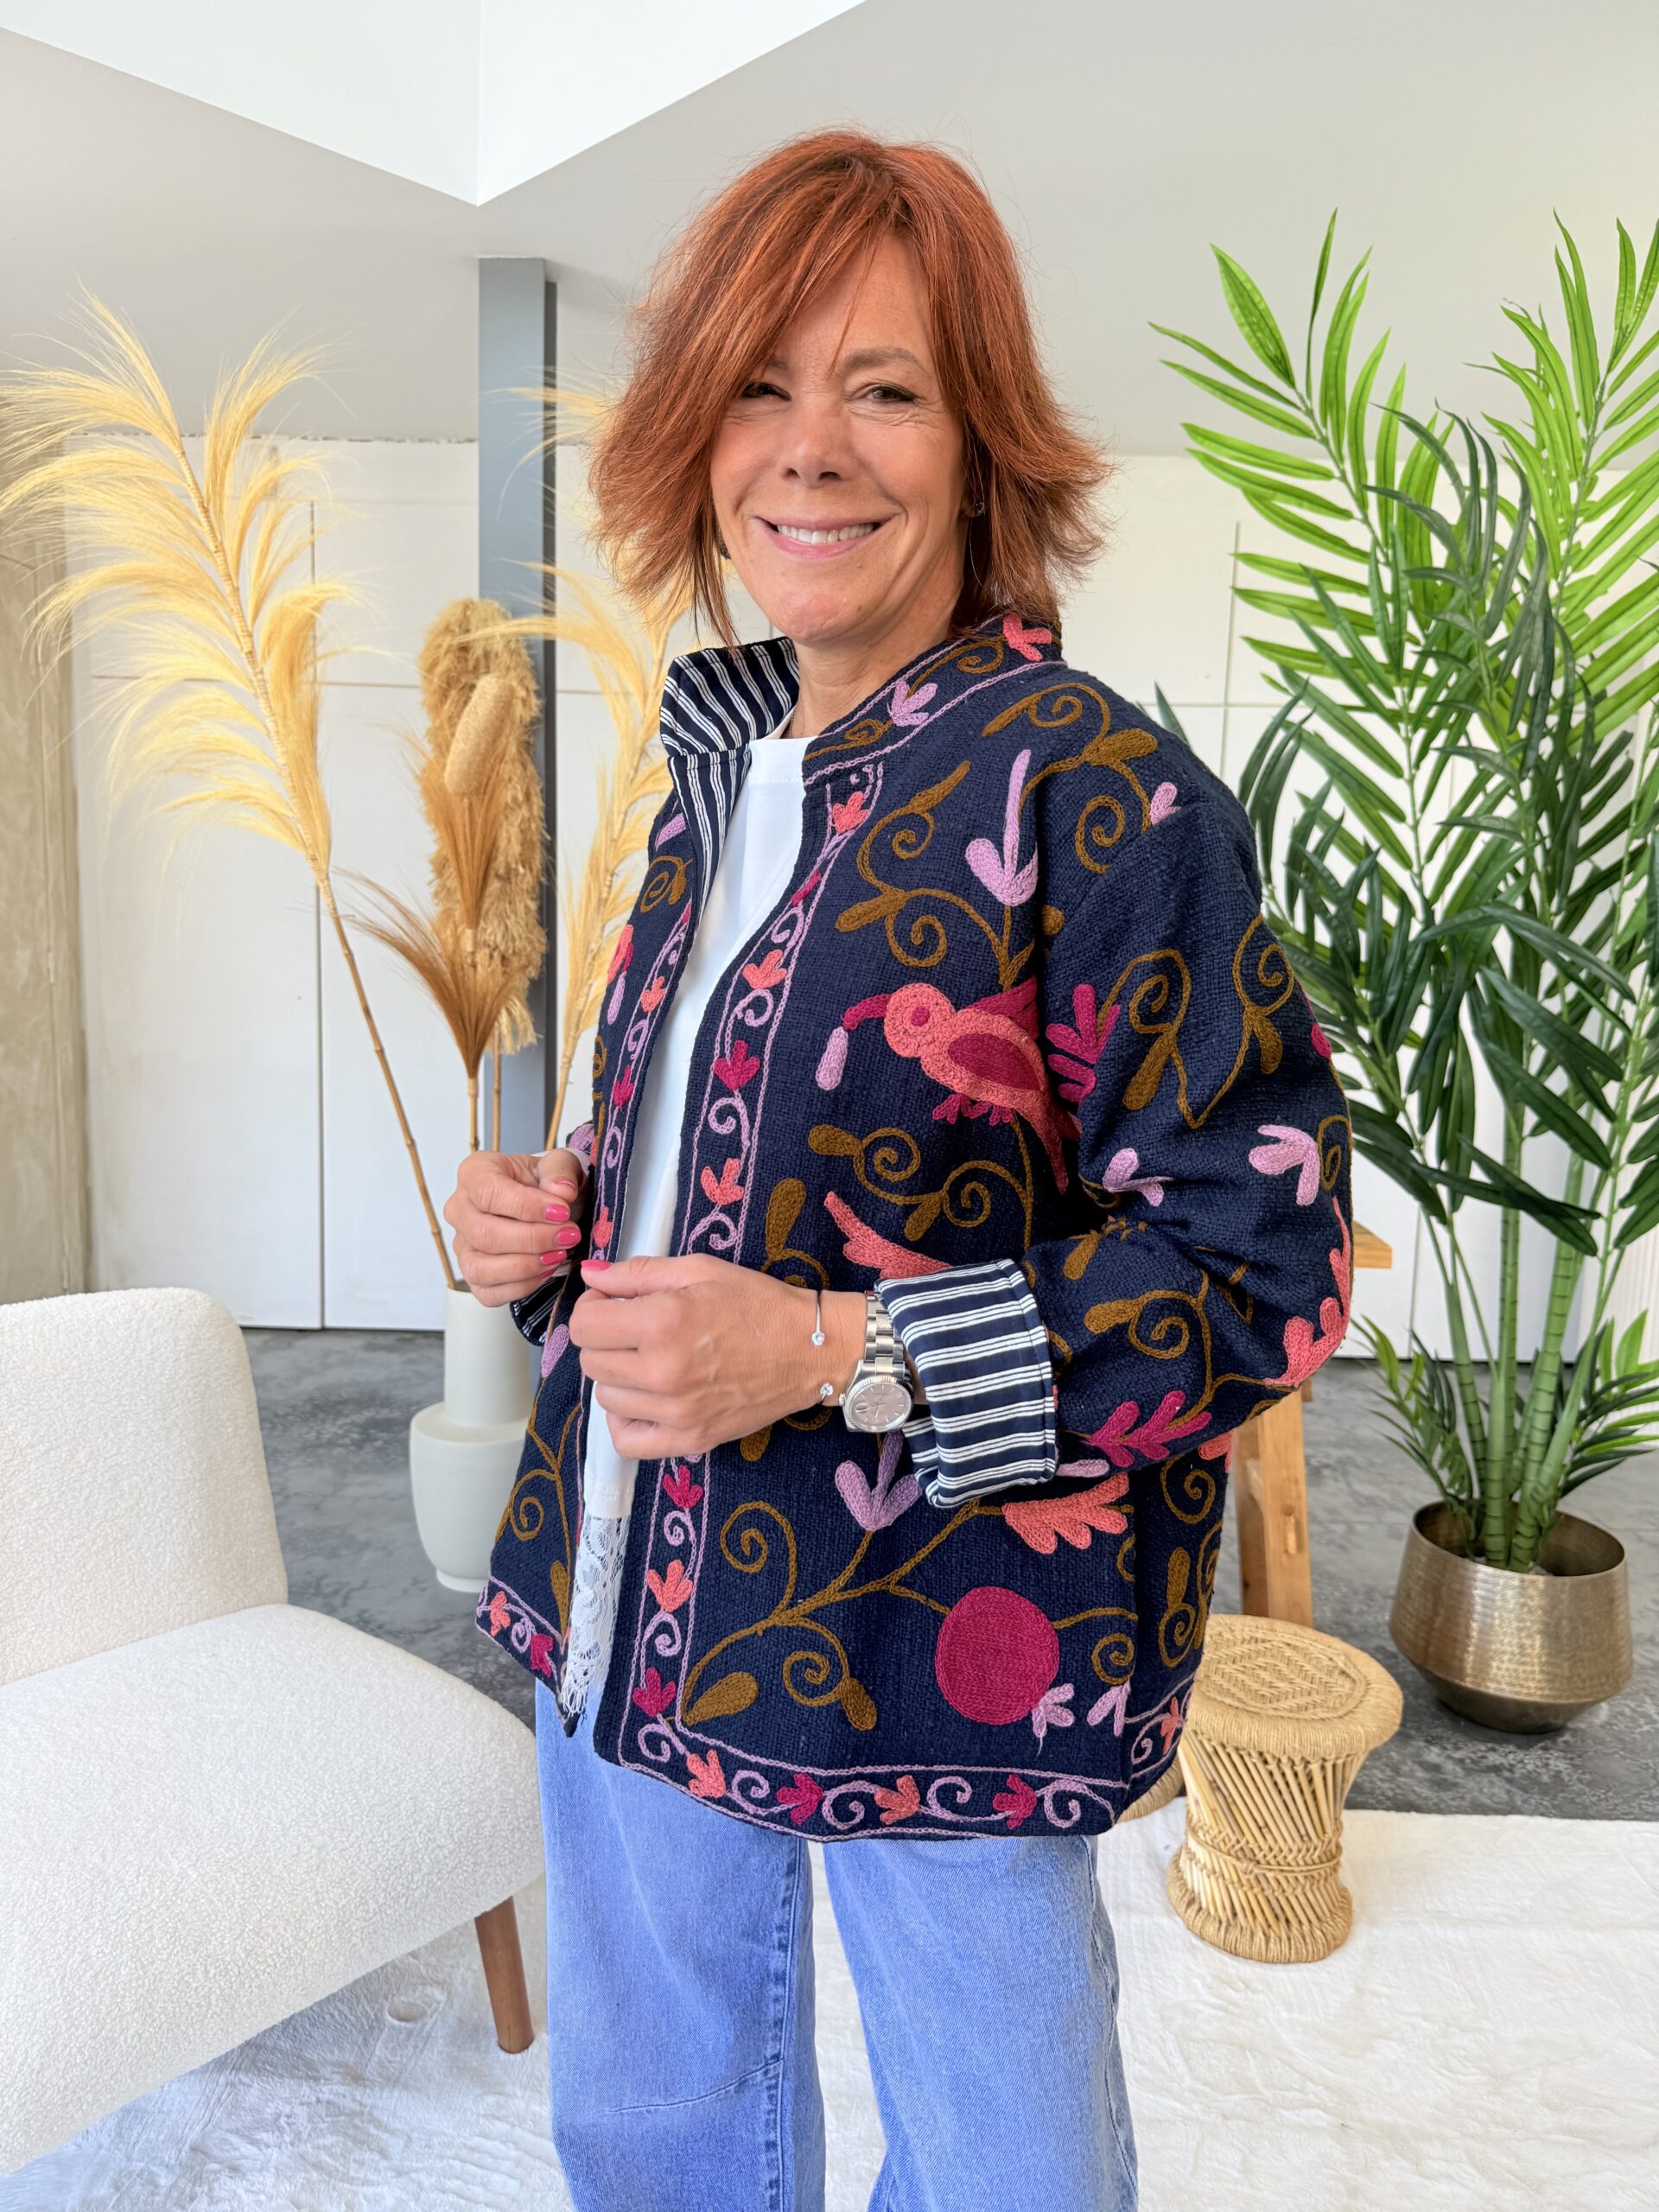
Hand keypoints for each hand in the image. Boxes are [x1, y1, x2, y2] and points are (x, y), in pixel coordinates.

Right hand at [443, 1146, 589, 1306]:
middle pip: (483, 1234)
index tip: (562, 1212)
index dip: (526, 1206)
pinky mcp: (473, 1275)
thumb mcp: (560, 1165)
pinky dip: (521, 1287)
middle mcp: (459, 1209)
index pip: (488, 1192)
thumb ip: (561, 1171)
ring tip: (558, 1255)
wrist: (549, 1206)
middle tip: (568, 1236)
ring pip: (479, 1267)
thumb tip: (561, 1192)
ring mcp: (462, 1245)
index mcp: (474, 1173)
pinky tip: (546, 1271)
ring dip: (525, 1266)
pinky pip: (487, 1292)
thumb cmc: (547, 1183)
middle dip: (532, 1239)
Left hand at [571, 1252, 866, 1458]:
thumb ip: (638, 1273)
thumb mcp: (700, 1270)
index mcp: (662, 1322)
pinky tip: (644, 1399)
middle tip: (633, 1329)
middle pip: (590, 1362)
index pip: (584, 1326)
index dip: (593, 1309)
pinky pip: (627, 1440)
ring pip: (606, 1398)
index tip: (612, 1304)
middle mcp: (662, 1371)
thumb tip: (590, 1275)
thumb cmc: (758, 1303)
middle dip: (604, 1340)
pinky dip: (625, 1421)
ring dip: (617, 1376)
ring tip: (647, 1360)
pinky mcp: (690, 1439)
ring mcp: (675, 1412)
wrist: (810, 1349)